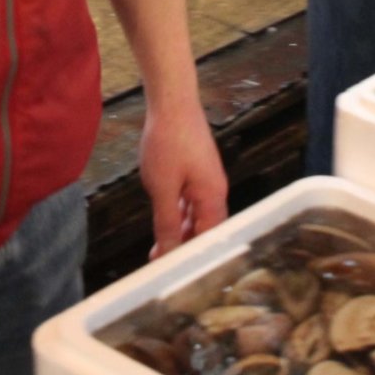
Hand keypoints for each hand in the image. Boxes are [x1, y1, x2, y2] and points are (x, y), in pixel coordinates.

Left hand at [139, 99, 227, 259]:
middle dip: (185, 247)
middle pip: (205, 229)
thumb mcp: (162, 188)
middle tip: (162, 263)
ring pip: (196, 215)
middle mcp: (215, 191)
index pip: (209, 240)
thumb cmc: (169, 140)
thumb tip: (169, 252)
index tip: (174, 273)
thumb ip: (166, 223)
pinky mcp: (197, 170)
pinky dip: (178, 212)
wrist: (171, 101)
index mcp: (213, 198)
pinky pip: (191, 199)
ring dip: (180, 230)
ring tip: (159, 246)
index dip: (193, 258)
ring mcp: (207, 179)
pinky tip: (165, 217)